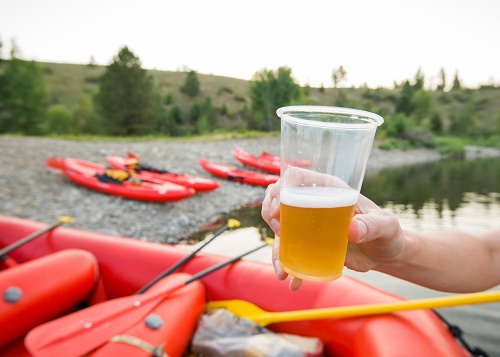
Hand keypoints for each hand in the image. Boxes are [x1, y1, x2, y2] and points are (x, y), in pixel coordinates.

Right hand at [262, 180, 405, 289]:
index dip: (281, 188)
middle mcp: (314, 203)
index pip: (295, 177)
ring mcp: (309, 225)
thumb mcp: (386, 226)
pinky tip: (292, 282)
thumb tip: (352, 230)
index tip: (279, 208)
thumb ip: (373, 225)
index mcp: (328, 189)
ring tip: (282, 270)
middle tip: (279, 232)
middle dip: (270, 214)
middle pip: (278, 199)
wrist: (385, 254)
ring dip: (275, 249)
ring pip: (280, 229)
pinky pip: (291, 252)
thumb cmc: (387, 232)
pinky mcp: (309, 245)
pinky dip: (288, 267)